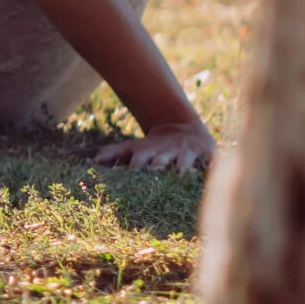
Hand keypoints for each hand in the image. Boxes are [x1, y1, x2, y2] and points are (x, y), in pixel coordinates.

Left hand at [93, 119, 215, 171]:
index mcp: (149, 152)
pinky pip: (211, 163)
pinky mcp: (208, 154)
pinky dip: (211, 168)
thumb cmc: (154, 145)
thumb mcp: (134, 147)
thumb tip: (93, 161)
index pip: (139, 161)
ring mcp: (187, 153)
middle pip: (161, 161)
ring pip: (185, 161)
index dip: (134, 168)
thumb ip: (115, 153)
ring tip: (182, 176)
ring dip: (183, 168)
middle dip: (157, 167)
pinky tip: (211, 174)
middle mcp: (167, 153)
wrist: (183, 127)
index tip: (129, 176)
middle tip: (154, 174)